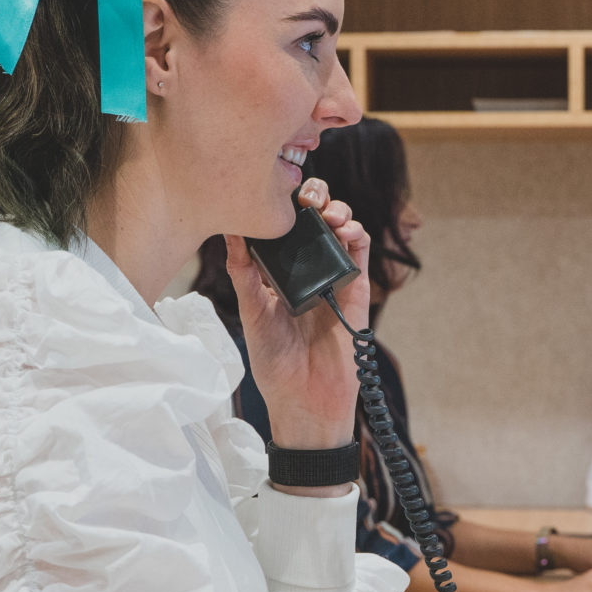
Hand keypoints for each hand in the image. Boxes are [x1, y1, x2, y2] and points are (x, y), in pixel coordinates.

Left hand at [224, 178, 374, 450]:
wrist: (306, 399)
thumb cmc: (274, 364)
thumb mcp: (251, 314)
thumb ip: (244, 274)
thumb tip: (230, 233)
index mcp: (278, 273)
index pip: (282, 228)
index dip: (281, 206)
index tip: (273, 192)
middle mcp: (306, 270)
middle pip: (313, 221)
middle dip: (312, 198)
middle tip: (305, 198)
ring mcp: (333, 277)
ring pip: (340, 229)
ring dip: (337, 210)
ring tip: (327, 212)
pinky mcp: (356, 289)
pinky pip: (361, 253)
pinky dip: (357, 233)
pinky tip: (346, 230)